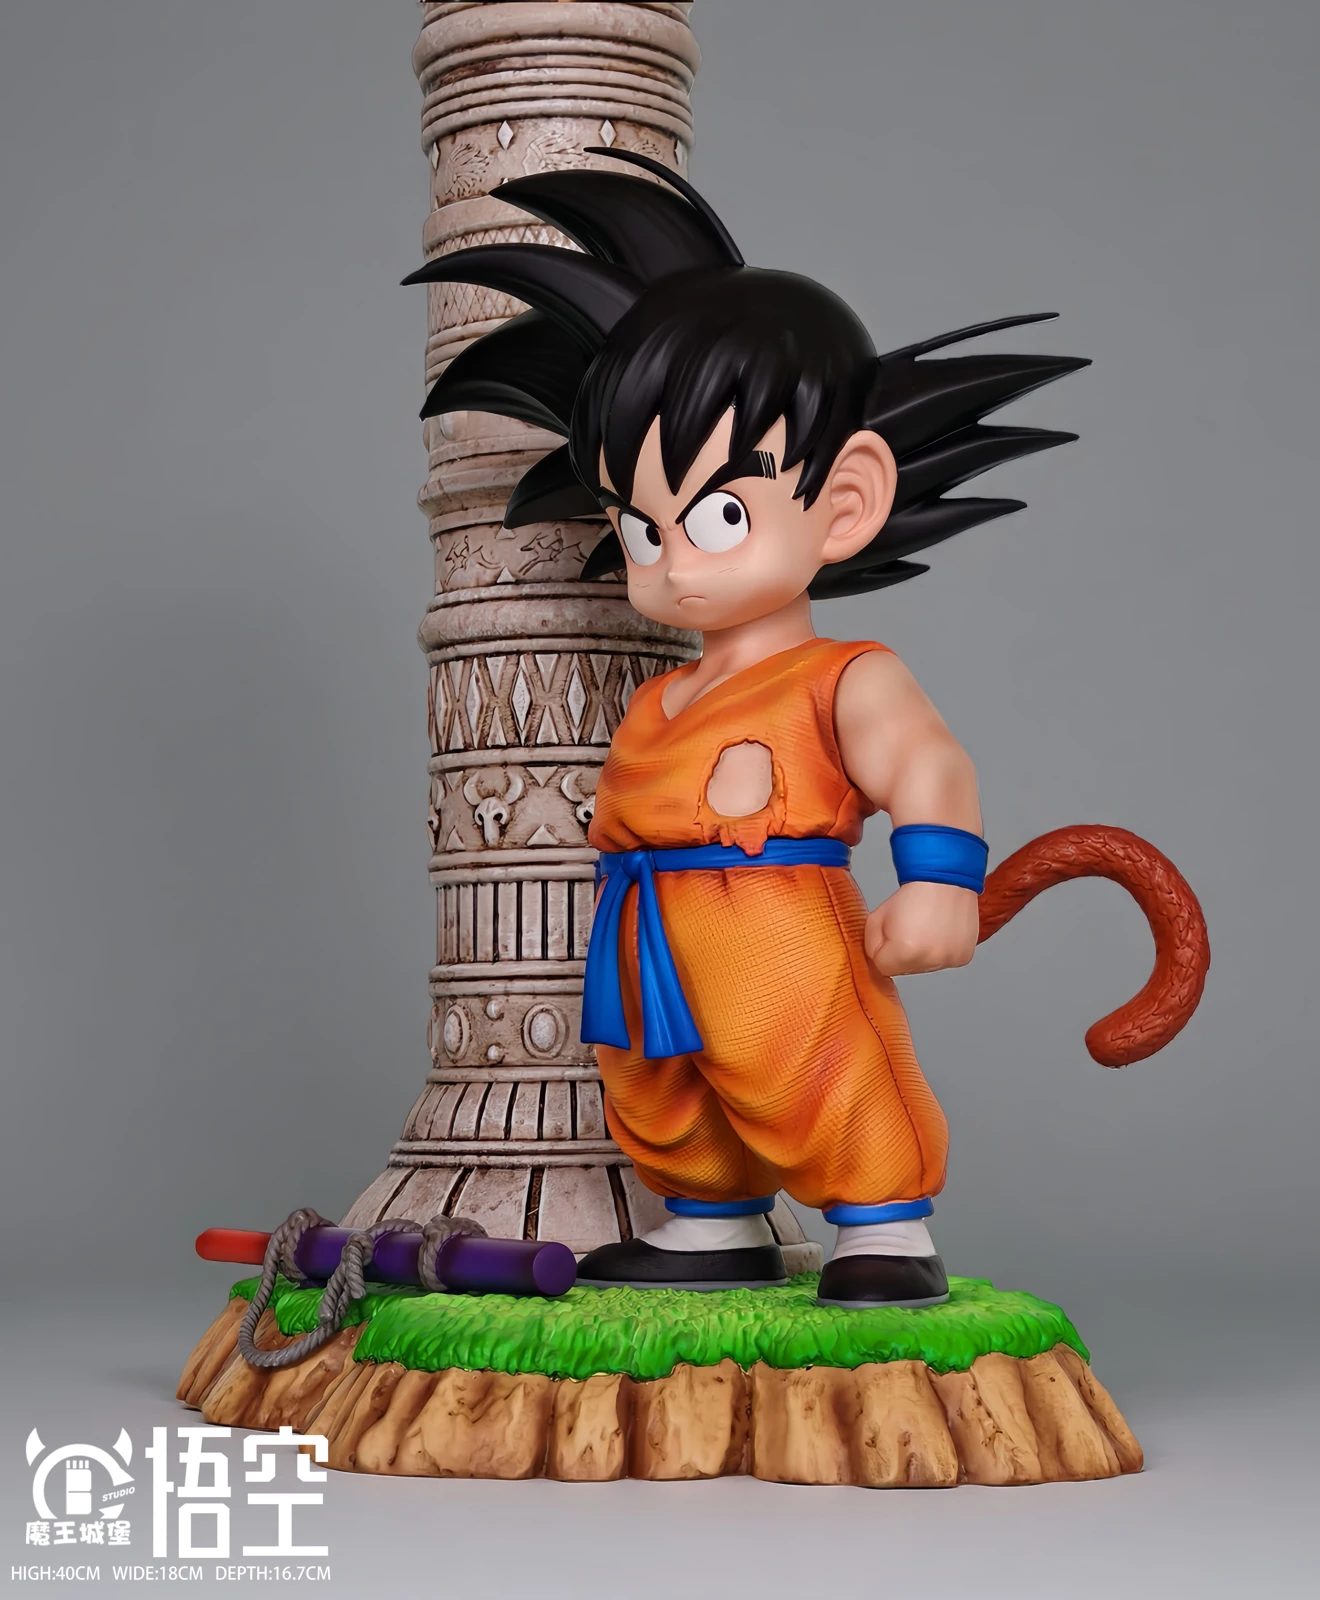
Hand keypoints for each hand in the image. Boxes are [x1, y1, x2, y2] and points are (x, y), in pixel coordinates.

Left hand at [864, 881, 979, 977]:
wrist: (945, 880)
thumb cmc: (913, 895)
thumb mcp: (876, 918)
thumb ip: (871, 944)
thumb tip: (876, 959)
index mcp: (905, 951)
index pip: (884, 969)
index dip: (883, 951)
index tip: (890, 936)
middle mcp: (930, 959)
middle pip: (905, 970)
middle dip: (902, 954)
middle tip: (909, 930)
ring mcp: (949, 959)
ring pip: (925, 967)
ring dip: (922, 954)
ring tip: (925, 930)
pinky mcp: (962, 957)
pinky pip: (943, 962)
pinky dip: (939, 951)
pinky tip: (939, 933)